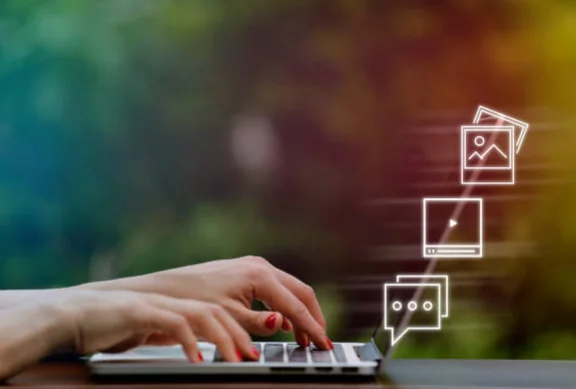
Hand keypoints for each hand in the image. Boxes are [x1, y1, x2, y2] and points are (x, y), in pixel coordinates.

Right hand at [56, 289, 257, 361]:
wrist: (74, 316)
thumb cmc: (113, 327)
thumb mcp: (153, 332)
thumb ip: (179, 335)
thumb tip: (203, 348)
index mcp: (179, 305)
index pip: (219, 312)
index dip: (240, 328)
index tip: (254, 350)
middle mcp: (173, 301)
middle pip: (218, 311)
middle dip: (240, 333)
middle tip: (253, 356)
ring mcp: (159, 303)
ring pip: (203, 314)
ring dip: (223, 338)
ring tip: (235, 360)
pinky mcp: (141, 312)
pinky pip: (173, 324)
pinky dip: (189, 341)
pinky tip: (197, 359)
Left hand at [99, 257, 331, 348]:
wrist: (166, 289)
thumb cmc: (193, 302)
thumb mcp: (227, 317)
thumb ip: (259, 323)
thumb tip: (284, 323)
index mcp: (259, 275)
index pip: (296, 305)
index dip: (313, 327)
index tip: (324, 344)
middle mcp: (260, 266)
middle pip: (301, 291)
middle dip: (313, 316)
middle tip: (320, 341)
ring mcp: (254, 265)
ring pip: (290, 288)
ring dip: (300, 311)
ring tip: (305, 337)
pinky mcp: (247, 270)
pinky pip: (277, 288)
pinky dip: (286, 304)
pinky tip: (284, 322)